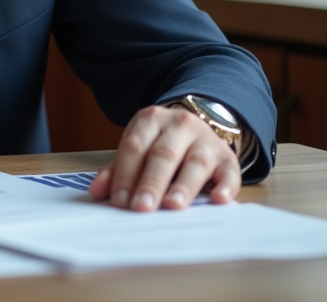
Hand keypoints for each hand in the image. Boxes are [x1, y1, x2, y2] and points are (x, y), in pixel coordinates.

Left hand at [88, 104, 239, 211]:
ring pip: (195, 162)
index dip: (126, 174)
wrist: (198, 126)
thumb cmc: (160, 144)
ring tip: (172, 206)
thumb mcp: (138, 147)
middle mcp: (180, 125)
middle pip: (163, 154)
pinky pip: (229, 171)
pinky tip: (218, 200)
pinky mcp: (228, 158)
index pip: (135, 147)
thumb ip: (117, 169)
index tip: (120, 201)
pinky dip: (225, 186)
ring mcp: (206, 140)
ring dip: (183, 186)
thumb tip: (97, 192)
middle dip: (151, 182)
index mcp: (151, 119)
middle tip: (142, 207)